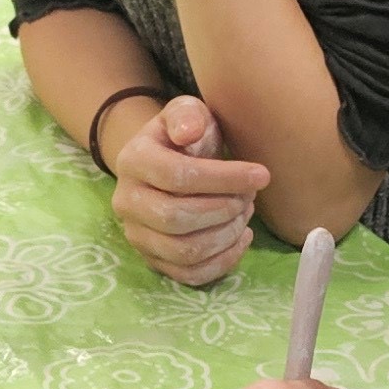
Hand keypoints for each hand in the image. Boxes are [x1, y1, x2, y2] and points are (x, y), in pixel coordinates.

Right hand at [110, 92, 269, 286]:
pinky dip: (223, 261)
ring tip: (245, 213)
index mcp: (133, 160)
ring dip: (226, 234)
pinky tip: (242, 237)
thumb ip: (188, 115)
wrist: (165, 164)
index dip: (224, 178)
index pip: (177, 176)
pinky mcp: (153, 260)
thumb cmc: (184, 138)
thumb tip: (189, 132)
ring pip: (184, 250)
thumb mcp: (185, 113)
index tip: (262, 175)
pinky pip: (189, 274)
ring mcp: (137, 235)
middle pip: (176, 218)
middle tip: (250, 197)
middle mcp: (126, 202)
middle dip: (225, 209)